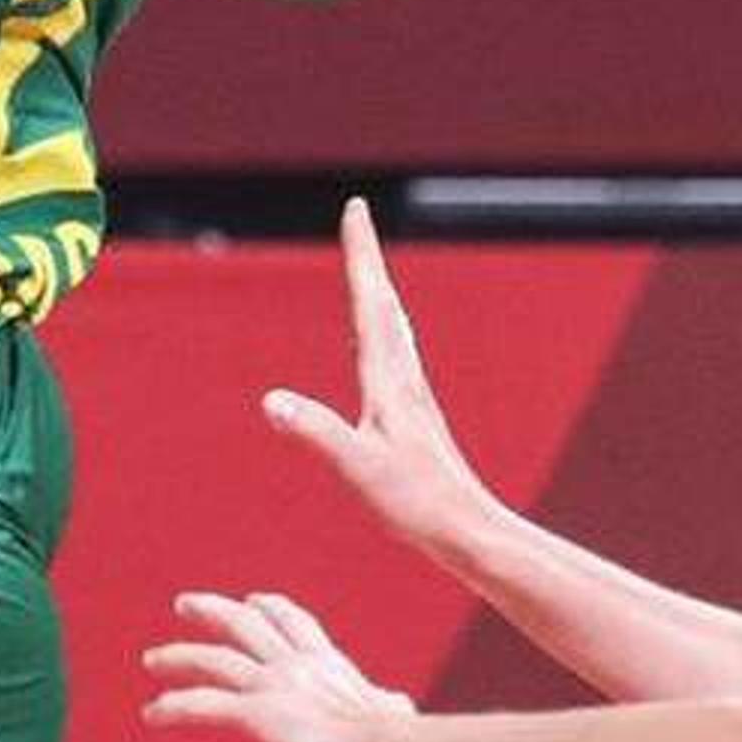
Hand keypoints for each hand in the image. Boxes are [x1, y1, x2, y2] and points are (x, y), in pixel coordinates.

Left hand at [141, 589, 414, 741]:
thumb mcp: (392, 714)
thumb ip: (388, 706)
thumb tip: (400, 708)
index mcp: (329, 664)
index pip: (294, 623)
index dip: (271, 609)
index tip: (254, 600)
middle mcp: (296, 666)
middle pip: (244, 624)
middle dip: (213, 611)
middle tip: (185, 604)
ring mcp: (273, 687)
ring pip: (213, 660)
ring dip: (179, 656)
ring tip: (152, 659)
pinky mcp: (256, 715)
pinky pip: (203, 705)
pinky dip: (173, 706)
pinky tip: (152, 713)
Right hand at [264, 199, 499, 564]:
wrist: (469, 532)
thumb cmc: (418, 505)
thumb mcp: (357, 469)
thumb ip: (317, 433)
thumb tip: (272, 401)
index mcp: (390, 383)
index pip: (372, 305)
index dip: (362, 256)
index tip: (355, 209)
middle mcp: (405, 382)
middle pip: (384, 306)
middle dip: (367, 262)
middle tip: (357, 221)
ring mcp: (412, 401)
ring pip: (393, 331)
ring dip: (376, 294)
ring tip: (366, 273)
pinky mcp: (413, 421)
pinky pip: (392, 360)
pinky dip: (380, 334)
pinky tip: (377, 351)